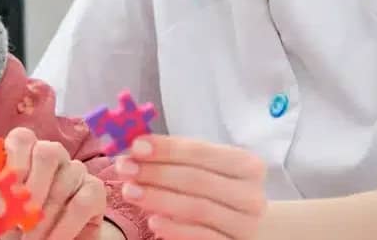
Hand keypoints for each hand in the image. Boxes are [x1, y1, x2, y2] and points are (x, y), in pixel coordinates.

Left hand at [4, 127, 106, 239]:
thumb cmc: (20, 226)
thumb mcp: (3, 212)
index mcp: (26, 153)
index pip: (22, 138)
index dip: (14, 160)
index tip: (4, 193)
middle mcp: (53, 156)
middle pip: (47, 153)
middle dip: (33, 186)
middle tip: (19, 218)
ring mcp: (76, 171)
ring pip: (66, 177)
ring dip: (46, 214)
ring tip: (31, 239)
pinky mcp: (95, 190)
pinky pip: (83, 202)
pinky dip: (65, 226)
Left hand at [114, 136, 266, 239]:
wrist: (242, 224)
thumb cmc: (218, 189)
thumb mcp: (205, 168)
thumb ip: (176, 157)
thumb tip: (137, 148)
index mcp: (248, 165)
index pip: (201, 152)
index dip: (166, 149)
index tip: (136, 147)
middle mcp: (251, 195)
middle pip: (197, 180)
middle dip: (156, 173)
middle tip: (125, 169)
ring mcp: (245, 224)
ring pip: (197, 208)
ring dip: (158, 198)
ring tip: (130, 192)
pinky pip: (202, 237)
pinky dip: (175, 228)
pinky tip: (153, 221)